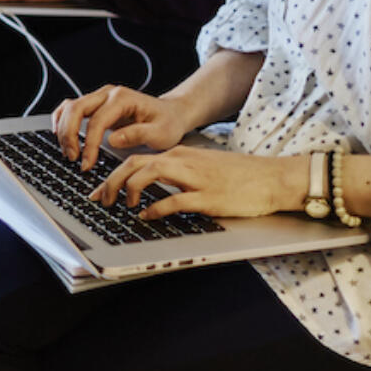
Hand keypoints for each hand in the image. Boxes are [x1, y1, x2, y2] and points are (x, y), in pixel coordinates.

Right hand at [52, 83, 192, 169]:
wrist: (171, 113)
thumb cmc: (167, 123)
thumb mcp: (161, 133)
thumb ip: (138, 135)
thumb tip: (112, 140)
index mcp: (123, 99)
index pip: (97, 121)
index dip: (89, 144)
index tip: (87, 163)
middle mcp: (108, 94)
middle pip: (76, 108)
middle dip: (70, 135)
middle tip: (73, 158)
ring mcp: (100, 97)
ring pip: (70, 107)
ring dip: (64, 129)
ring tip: (68, 152)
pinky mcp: (96, 105)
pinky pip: (70, 108)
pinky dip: (62, 120)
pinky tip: (60, 135)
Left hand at [95, 147, 301, 220]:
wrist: (271, 178)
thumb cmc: (238, 176)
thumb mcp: (202, 167)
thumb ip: (176, 173)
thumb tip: (149, 187)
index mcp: (180, 154)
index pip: (136, 159)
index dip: (112, 174)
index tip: (98, 190)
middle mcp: (184, 162)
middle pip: (135, 164)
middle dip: (111, 181)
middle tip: (101, 199)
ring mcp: (195, 179)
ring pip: (149, 174)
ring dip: (129, 189)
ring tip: (123, 205)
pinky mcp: (207, 197)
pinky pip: (173, 201)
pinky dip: (155, 209)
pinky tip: (147, 216)